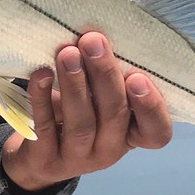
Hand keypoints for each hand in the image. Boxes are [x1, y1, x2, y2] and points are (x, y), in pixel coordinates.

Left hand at [0, 31, 171, 192]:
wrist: (38, 156)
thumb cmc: (78, 114)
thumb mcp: (99, 99)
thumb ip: (109, 77)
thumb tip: (100, 34)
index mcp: (131, 134)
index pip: (156, 132)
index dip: (151, 108)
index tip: (138, 77)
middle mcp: (110, 151)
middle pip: (114, 116)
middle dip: (105, 76)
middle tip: (93, 41)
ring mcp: (77, 159)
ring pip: (81, 124)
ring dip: (75, 85)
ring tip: (67, 53)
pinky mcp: (46, 160)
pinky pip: (45, 127)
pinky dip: (42, 98)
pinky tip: (41, 74)